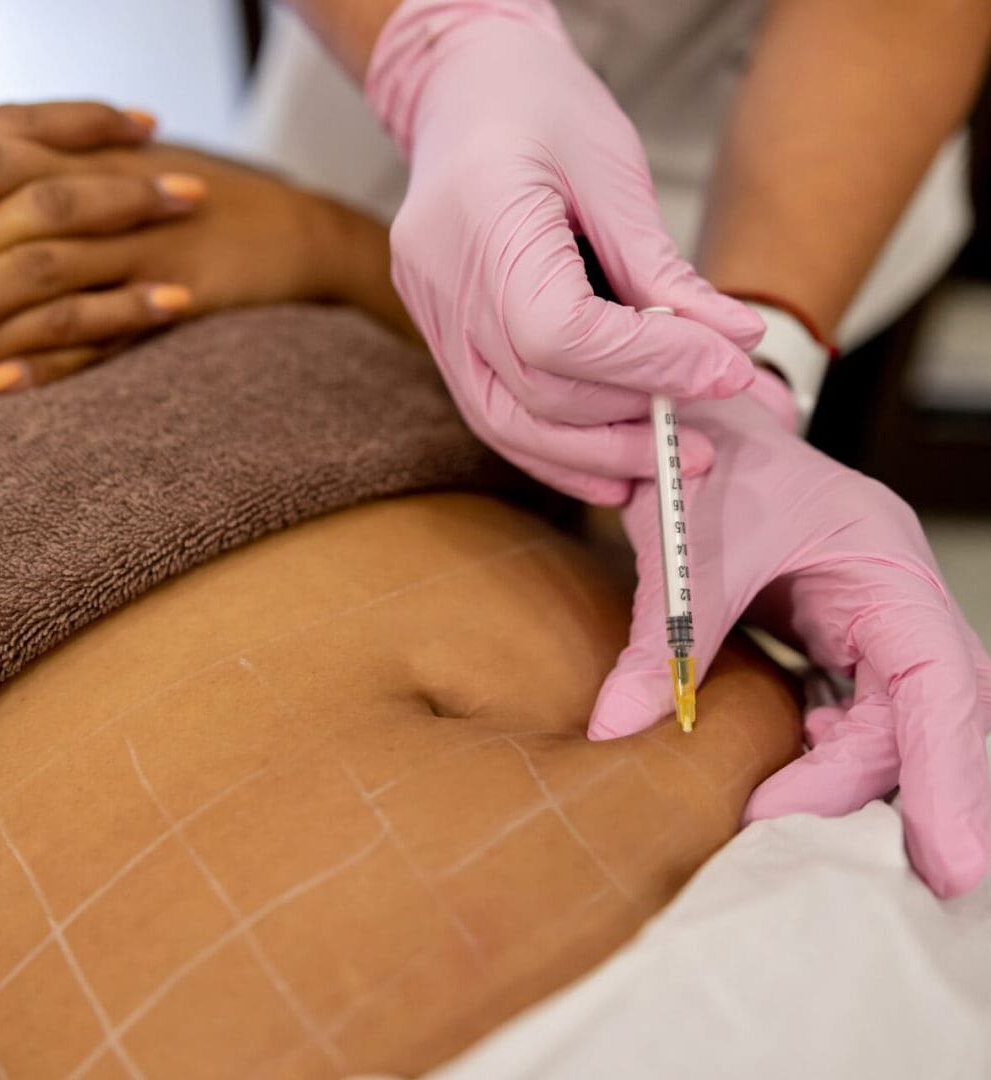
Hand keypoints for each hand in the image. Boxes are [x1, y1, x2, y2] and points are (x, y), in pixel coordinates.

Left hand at [0, 142, 403, 408]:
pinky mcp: (177, 291)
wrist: (298, 232)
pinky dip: (52, 355)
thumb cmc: (203, 211)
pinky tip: (3, 381)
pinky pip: (104, 328)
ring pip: (38, 272)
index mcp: (76, 162)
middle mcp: (101, 195)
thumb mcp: (124, 185)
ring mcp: (139, 244)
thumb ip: (52, 187)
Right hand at [365, 0, 763, 503]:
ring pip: (505, 423)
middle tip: (705, 435)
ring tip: (666, 461)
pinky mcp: (441, 339)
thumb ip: (663, 267)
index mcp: (480, 218)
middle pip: (536, 391)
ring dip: (592, 456)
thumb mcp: (613, 167)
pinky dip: (552, 451)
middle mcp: (441, 282)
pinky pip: (491, 415)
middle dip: (630, 423)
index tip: (723, 371)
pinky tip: (606, 467)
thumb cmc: (537, 106)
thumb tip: (733, 341)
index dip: (646, 364)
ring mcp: (432, 317)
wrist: (462, 91)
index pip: (560, 331)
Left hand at [588, 362, 990, 897]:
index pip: (944, 681)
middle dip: (900, 798)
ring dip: (845, 783)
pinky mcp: (832, 642)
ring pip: (891, 728)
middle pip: (926, 721)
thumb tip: (617, 729)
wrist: (688, 428)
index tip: (949, 866)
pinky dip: (821, 759)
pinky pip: (849, 717)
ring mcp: (867, 626)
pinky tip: (779, 780)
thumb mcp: (689, 544)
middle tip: (811, 857)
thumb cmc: (707, 462)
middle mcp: (892, 602)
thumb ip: (665, 636)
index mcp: (885, 565)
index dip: (954, 774)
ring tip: (775, 824)